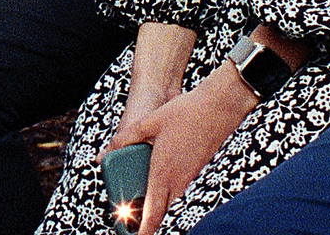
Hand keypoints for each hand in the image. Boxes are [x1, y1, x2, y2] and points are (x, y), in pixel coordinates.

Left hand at [123, 68, 255, 233]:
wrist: (220, 107)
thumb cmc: (186, 112)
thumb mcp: (150, 121)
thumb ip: (127, 137)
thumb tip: (109, 150)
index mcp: (163, 172)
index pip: (152, 212)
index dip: (144, 230)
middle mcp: (177, 179)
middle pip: (161, 210)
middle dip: (148, 220)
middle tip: (133, 222)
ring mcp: (190, 175)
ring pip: (171, 197)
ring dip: (158, 202)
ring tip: (143, 198)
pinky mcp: (197, 168)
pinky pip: (180, 186)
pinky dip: (168, 188)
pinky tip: (161, 172)